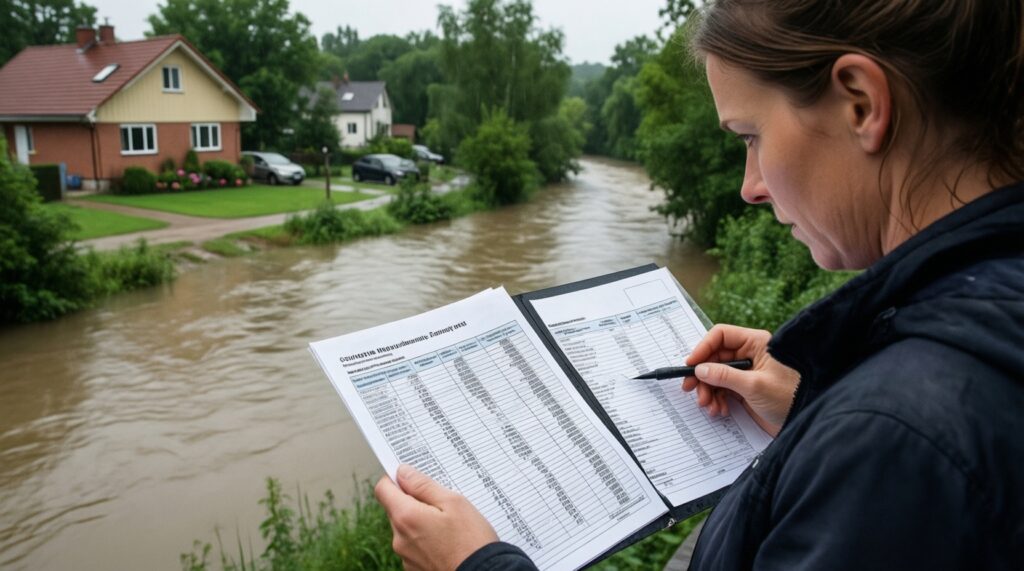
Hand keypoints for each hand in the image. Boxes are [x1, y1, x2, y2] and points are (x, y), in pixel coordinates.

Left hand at [375, 464, 498, 570]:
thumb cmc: (471, 541)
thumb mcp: (453, 502)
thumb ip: (424, 485)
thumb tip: (403, 473)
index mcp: (406, 517)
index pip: (383, 489)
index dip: (395, 479)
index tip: (411, 477)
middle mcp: (399, 538)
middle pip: (396, 509)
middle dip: (414, 501)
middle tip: (441, 502)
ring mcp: (406, 556)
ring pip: (406, 528)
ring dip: (421, 521)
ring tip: (448, 524)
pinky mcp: (414, 568)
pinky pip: (414, 545)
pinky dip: (426, 539)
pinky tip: (447, 541)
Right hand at [681, 324, 799, 436]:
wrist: (805, 421)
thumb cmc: (791, 397)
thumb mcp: (755, 386)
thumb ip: (725, 376)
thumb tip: (700, 370)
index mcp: (756, 343)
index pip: (721, 336)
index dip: (703, 348)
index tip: (691, 365)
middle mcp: (750, 354)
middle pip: (715, 357)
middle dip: (703, 375)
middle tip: (691, 390)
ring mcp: (746, 372)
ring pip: (716, 375)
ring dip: (708, 390)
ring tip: (709, 405)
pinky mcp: (745, 389)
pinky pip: (722, 389)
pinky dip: (717, 399)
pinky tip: (719, 410)